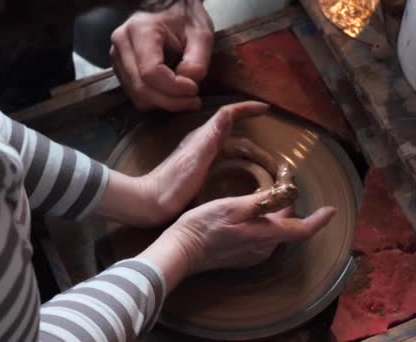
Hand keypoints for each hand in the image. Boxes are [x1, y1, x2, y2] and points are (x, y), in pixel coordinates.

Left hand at [96, 102, 268, 225]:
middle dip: (245, 116)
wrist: (149, 201)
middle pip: (226, 121)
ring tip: (258, 136)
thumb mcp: (196, 160)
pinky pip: (220, 149)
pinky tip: (237, 158)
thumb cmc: (173, 185)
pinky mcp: (196, 165)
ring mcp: (198, 152)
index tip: (265, 107)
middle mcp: (200, 140)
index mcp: (202, 137)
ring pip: (223, 135)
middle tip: (265, 118)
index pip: (227, 114)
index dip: (246, 108)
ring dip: (240, 130)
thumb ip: (211, 137)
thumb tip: (228, 112)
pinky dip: (233, 147)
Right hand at [110, 0, 213, 111]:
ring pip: (136, 95)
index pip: (151, 72)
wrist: (170, 7)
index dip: (174, 87)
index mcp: (140, 30)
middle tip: (193, 101)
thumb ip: (198, 59)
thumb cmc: (185, 17)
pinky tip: (172, 93)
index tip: (194, 89)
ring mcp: (118, 57)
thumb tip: (189, 82)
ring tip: (185, 97)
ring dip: (163, 102)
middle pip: (141, 88)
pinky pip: (135, 93)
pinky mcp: (121, 68)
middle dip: (170, 101)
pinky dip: (155, 99)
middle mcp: (122, 43)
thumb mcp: (200, 33)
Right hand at [139, 190, 335, 290]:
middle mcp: (264, 250)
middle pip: (286, 228)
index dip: (319, 220)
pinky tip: (247, 214)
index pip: (302, 231)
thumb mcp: (232, 207)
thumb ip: (262, 202)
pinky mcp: (242, 259)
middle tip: (279, 184)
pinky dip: (261, 225)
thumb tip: (289, 195)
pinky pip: (261, 239)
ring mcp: (252, 257)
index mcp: (265, 236)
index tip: (332, 210)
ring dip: (273, 216)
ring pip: (273, 233)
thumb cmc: (204, 226)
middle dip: (287, 208)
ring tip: (261, 196)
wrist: (181, 252)